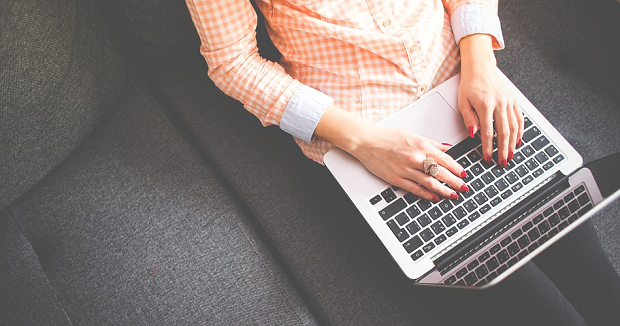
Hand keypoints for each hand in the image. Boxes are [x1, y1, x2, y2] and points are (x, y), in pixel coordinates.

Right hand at [348, 125, 467, 200]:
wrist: (367, 142)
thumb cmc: (387, 137)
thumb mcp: (412, 135)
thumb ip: (431, 143)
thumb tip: (446, 148)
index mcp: (421, 146)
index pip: (445, 159)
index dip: (457, 168)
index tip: (464, 174)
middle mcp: (415, 158)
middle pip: (441, 173)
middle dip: (455, 182)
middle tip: (464, 188)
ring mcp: (406, 170)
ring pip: (430, 182)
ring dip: (444, 190)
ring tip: (453, 195)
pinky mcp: (396, 179)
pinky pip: (415, 189)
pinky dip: (427, 194)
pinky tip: (434, 197)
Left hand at [458, 34, 523, 166]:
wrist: (480, 67)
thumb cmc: (469, 84)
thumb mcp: (462, 101)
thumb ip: (468, 118)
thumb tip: (473, 134)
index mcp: (485, 105)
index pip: (488, 132)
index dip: (488, 147)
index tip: (487, 157)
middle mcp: (499, 103)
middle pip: (504, 132)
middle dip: (503, 149)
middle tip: (503, 162)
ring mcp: (508, 101)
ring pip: (514, 126)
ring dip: (513, 143)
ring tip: (511, 155)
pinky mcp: (513, 100)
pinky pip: (519, 118)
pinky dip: (520, 130)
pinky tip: (518, 140)